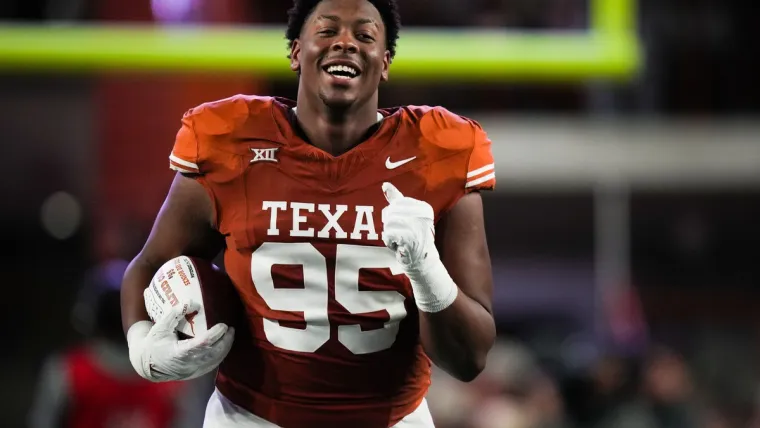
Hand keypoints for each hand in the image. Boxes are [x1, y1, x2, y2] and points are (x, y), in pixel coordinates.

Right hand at [127, 300, 234, 381]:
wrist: (148, 365)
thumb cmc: (154, 344)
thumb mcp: (160, 327)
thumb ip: (174, 315)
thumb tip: (189, 302)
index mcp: (179, 353)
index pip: (203, 344)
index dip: (215, 334)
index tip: (223, 325)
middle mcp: (188, 364)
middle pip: (213, 353)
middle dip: (225, 341)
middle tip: (230, 328)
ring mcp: (193, 370)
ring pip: (215, 360)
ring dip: (225, 347)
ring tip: (230, 334)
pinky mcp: (196, 373)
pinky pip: (213, 365)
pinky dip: (221, 354)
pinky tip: (224, 345)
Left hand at [381, 182, 457, 312]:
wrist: (423, 264)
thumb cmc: (414, 241)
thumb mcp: (406, 217)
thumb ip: (396, 199)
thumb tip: (385, 185)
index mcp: (423, 207)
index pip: (396, 204)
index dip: (395, 217)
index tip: (407, 228)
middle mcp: (422, 214)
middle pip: (390, 212)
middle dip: (391, 226)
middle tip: (404, 237)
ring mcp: (416, 225)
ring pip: (387, 223)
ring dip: (390, 235)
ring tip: (402, 242)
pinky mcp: (409, 236)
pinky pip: (387, 234)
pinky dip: (389, 242)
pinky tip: (400, 247)